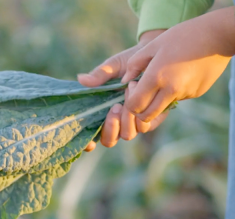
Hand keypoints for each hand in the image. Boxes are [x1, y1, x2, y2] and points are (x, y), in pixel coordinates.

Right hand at [78, 30, 166, 150]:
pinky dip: (141, 116)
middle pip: (109, 141)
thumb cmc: (128, 64)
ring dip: (127, 119)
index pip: (92, 138)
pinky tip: (141, 98)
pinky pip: (145, 127)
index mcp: (102, 114)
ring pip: (128, 135)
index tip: (89, 142)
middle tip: (115, 107)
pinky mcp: (151, 120)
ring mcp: (133, 123)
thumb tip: (81, 79)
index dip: (88, 144)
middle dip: (111, 127)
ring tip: (127, 96)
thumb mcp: (113, 67)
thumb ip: (99, 75)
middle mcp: (117, 123)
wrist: (153, 57)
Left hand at [122, 6, 234, 122]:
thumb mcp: (154, 45)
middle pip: (147, 116)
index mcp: (157, 77)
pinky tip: (181, 73)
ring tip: (165, 76)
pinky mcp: (197, 93)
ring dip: (158, 99)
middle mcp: (171, 90)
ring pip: (163, 107)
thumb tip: (125, 81)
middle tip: (142, 92)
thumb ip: (135, 64)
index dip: (130, 101)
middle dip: (140, 109)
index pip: (134, 106)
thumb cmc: (183, 36)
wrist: (218, 35)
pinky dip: (175, 91)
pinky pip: (179, 98)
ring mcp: (185, 94)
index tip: (134, 85)